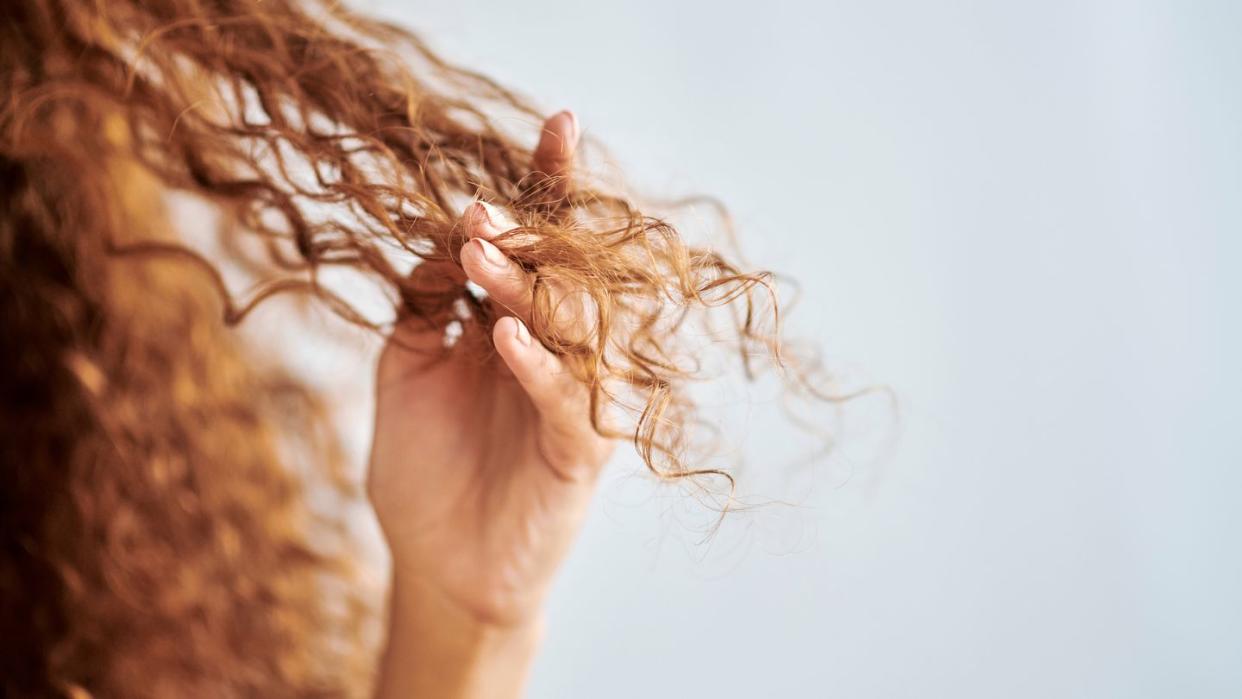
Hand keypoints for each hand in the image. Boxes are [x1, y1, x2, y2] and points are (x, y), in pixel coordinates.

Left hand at [368, 111, 610, 697]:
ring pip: (573, 327)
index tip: (557, 123)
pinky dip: (538, 364)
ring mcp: (574, 399)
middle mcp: (557, 352)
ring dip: (528, 287)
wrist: (438, 566)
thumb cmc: (427, 467)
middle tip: (481, 214)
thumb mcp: (408, 365)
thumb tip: (447, 228)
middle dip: (530, 235)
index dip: (551, 184)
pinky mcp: (580, 452)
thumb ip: (425, 298)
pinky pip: (567, 398)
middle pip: (566, 273)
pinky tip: (504, 335)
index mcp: (519, 322)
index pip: (542, 243)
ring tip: (484, 256)